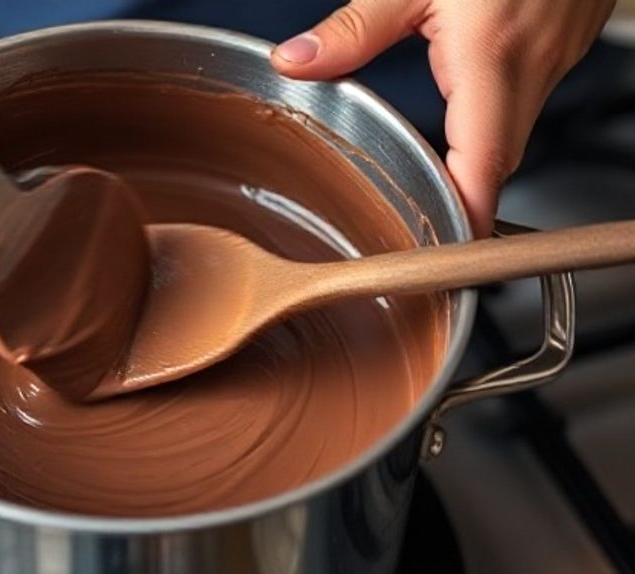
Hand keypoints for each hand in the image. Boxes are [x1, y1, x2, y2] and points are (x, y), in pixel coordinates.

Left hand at [271, 0, 615, 236]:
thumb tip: (297, 63)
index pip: (483, 166)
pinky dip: (489, 123)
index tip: (443, 263)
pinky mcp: (558, 47)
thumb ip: (354, 29)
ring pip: (508, 134)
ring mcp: (552, 59)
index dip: (465, 221)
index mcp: (492, 59)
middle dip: (459, 200)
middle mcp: (530, 69)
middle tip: (418, 231)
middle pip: (494, 162)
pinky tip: (460, 117)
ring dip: (472, 160)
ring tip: (427, 185)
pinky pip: (520, 103)